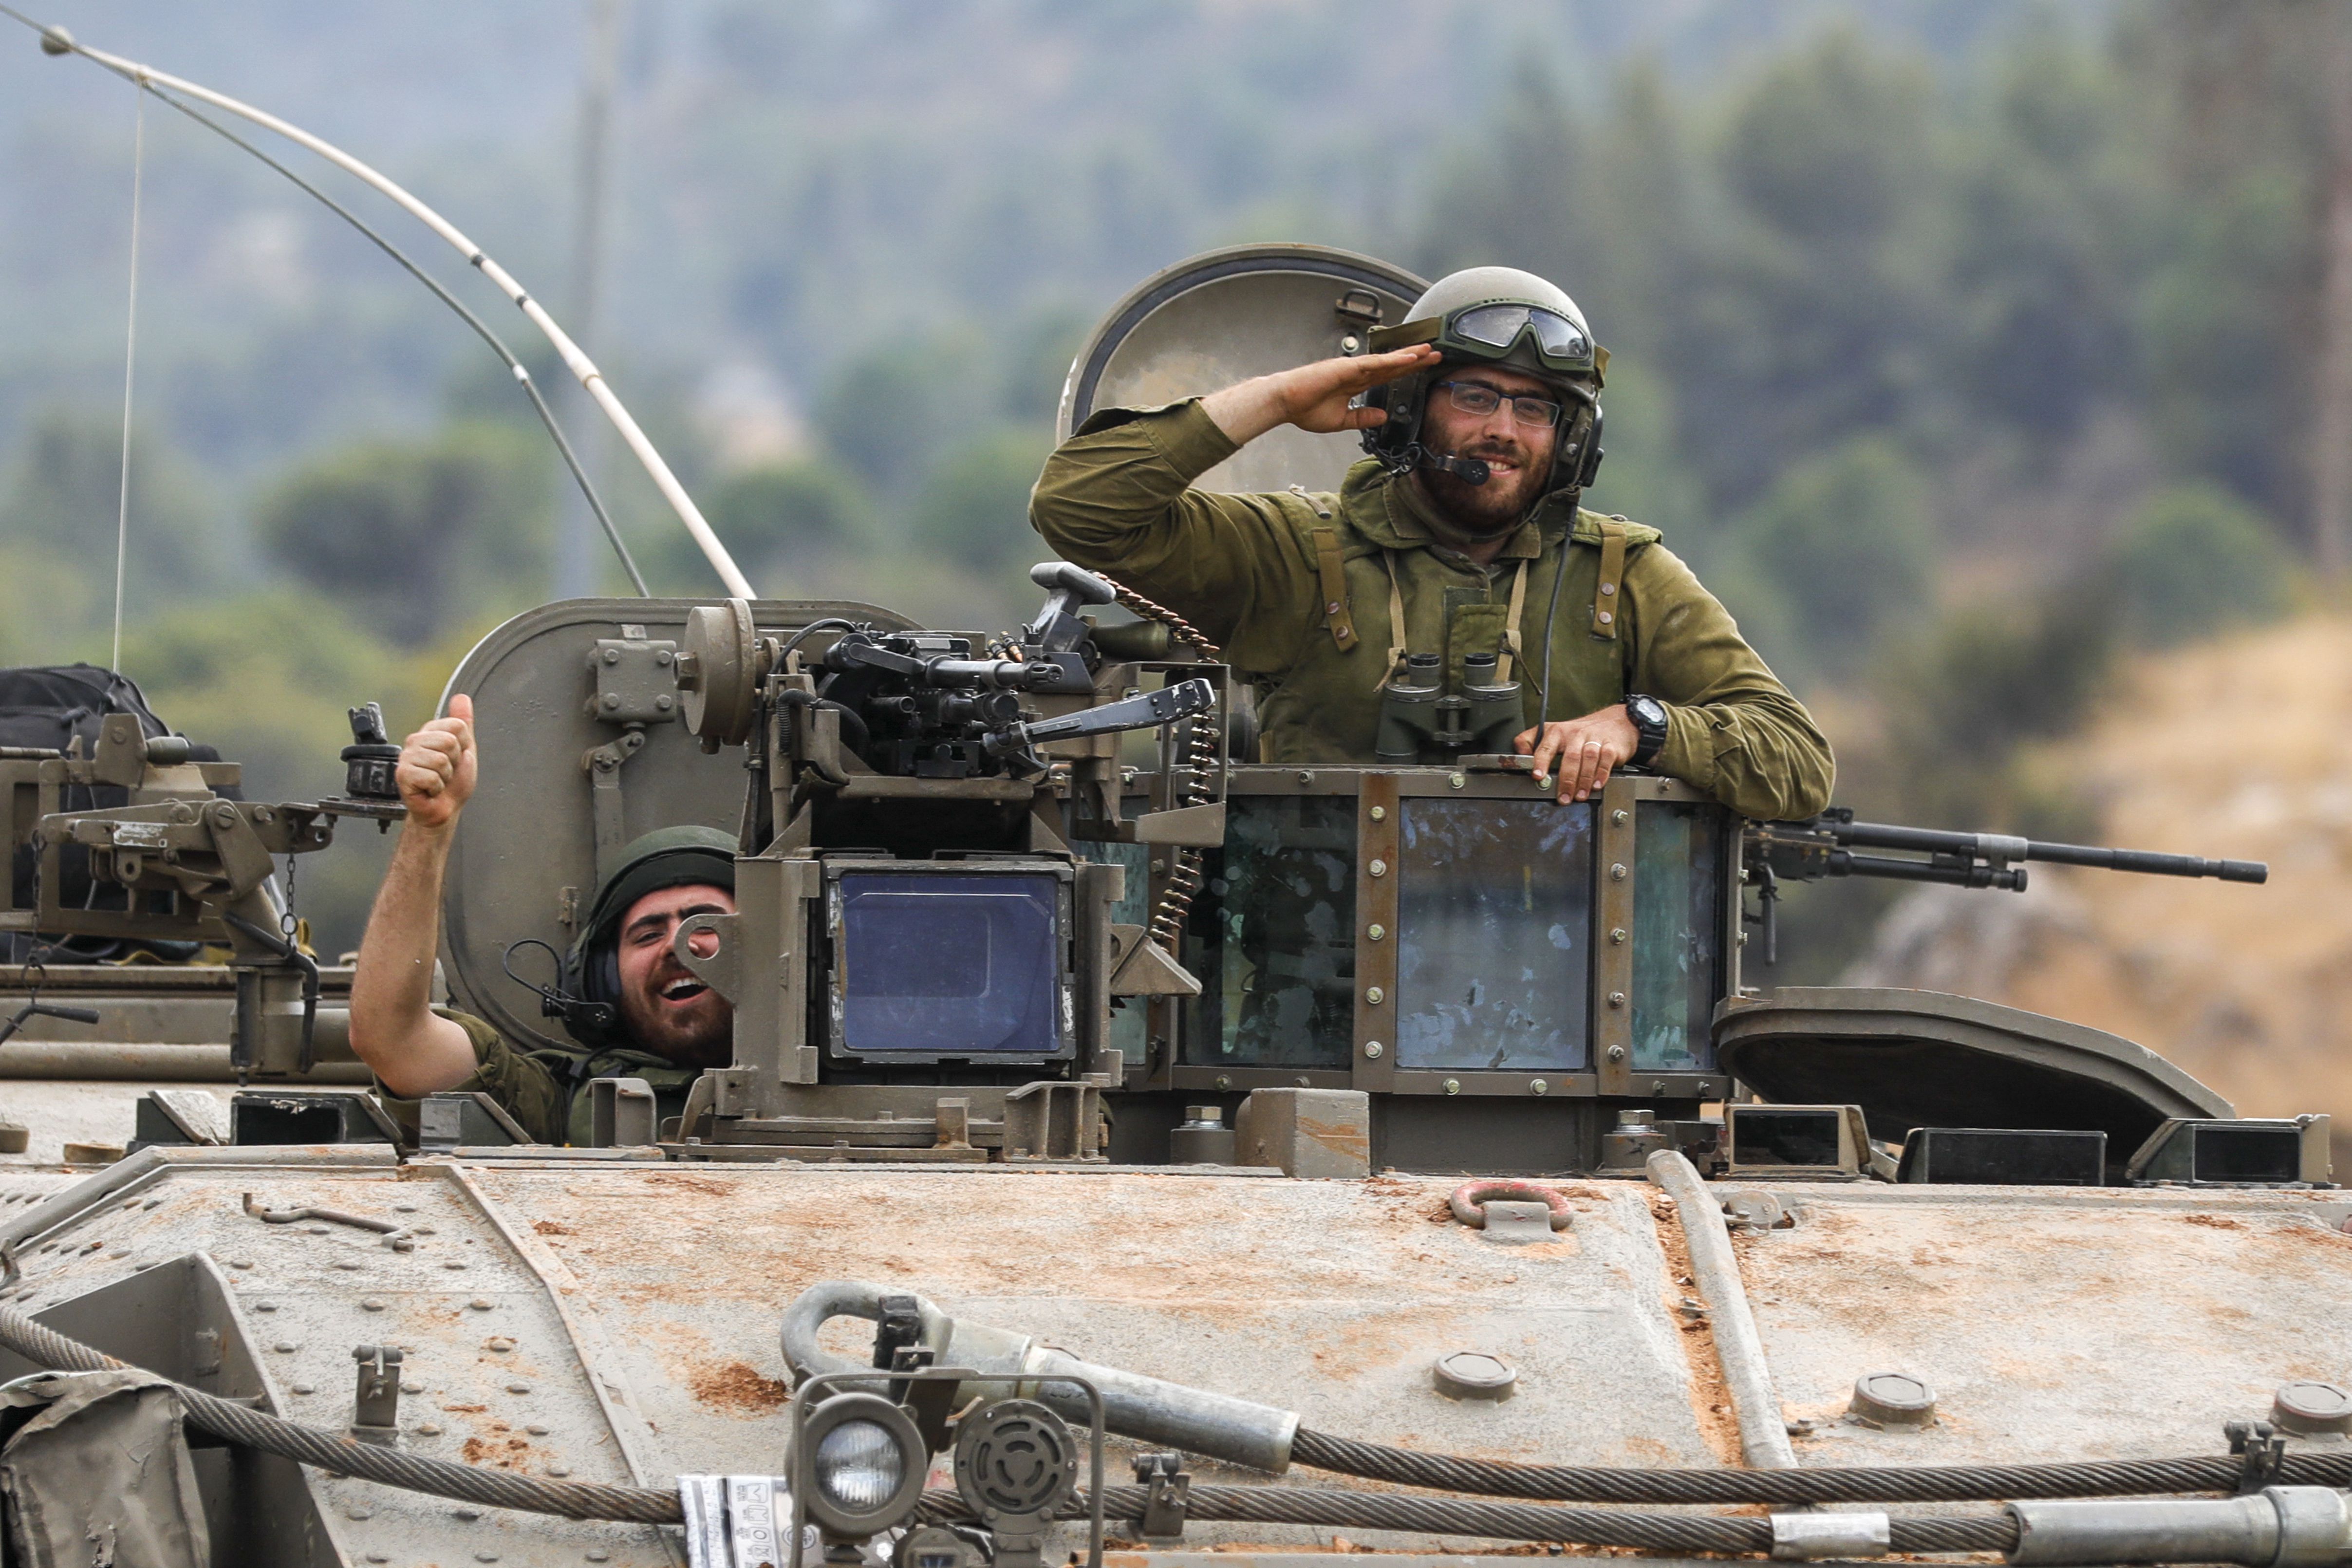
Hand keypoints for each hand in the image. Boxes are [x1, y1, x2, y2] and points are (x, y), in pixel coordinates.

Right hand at [396, 693, 477, 831]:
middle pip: (450, 742)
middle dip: (455, 762)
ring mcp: (407, 757)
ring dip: (445, 777)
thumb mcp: (464, 749)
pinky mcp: (402, 774)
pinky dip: (436, 788)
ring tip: (437, 781)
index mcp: (430, 733)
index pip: (457, 725)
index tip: (456, 757)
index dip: (464, 745)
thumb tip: (461, 698)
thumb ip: (462, 722)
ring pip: (441, 760)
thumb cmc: (452, 783)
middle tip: (446, 772)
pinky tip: (429, 789)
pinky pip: (431, 777)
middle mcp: (416, 741)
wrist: (444, 808)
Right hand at [1200, 344, 1442, 444]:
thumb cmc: (1305, 410)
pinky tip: (1409, 358)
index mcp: (1355, 385)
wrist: (1285, 403)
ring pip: (1387, 361)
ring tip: (1429, 351)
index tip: (1424, 368)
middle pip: (1392, 366)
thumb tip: (1383, 415)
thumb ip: (1362, 418)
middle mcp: (1356, 373)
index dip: (1406, 372)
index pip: (1387, 377)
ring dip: (1409, 356)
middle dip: (1415, 361)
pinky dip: (1393, 361)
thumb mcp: (1341, 420)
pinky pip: (1375, 363)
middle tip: (1436, 355)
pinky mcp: (1347, 368)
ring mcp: (1353, 368)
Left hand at [1517, 704, 1640, 803]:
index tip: (1537, 776)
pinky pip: (1605, 760)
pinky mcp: (1611, 746)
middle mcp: (1575, 734)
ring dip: (1583, 780)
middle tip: (1563, 797)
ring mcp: (1594, 739)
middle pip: (1570, 757)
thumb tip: (1519, 754)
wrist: (1614, 722)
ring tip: (1579, 796)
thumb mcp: (1554, 732)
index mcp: (1557, 732)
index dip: (1540, 761)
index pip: (1546, 746)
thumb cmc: (1579, 732)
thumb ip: (1532, 741)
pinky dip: (1601, 774)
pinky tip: (1596, 786)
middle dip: (1566, 780)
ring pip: (1588, 759)